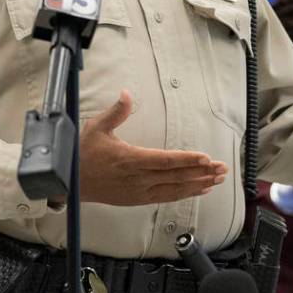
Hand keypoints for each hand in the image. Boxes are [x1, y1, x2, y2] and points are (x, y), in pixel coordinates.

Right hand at [78, 90, 227, 205]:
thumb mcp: (97, 128)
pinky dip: (185, 194)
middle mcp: (138, 178)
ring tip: (218, 179)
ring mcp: (139, 191)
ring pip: (175, 189)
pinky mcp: (138, 199)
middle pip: (176, 176)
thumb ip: (116, 112)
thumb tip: (127, 93)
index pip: (165, 160)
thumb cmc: (83, 154)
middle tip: (223, 169)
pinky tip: (200, 190)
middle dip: (202, 172)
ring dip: (199, 184)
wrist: (69, 184)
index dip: (187, 159)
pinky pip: (167, 197)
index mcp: (130, 159)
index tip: (205, 158)